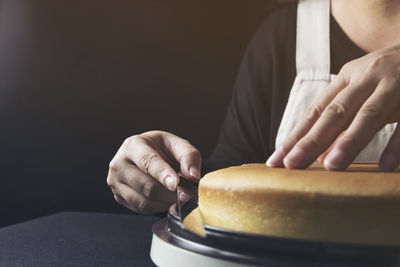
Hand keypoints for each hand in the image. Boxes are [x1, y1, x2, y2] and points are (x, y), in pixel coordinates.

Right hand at [107, 131, 200, 213]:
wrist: (147, 156)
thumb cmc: (162, 150)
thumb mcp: (178, 145)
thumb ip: (189, 157)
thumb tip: (193, 176)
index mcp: (133, 145)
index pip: (148, 161)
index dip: (163, 174)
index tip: (176, 183)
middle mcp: (119, 163)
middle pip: (147, 185)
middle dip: (171, 192)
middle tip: (187, 193)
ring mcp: (116, 182)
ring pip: (144, 201)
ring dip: (166, 202)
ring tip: (178, 195)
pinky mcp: (118, 197)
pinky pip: (141, 209)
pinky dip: (158, 207)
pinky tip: (166, 199)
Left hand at [267, 44, 399, 170]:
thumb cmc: (388, 76)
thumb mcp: (361, 90)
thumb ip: (341, 120)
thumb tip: (318, 156)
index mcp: (347, 78)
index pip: (315, 111)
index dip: (294, 137)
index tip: (276, 161)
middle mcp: (367, 78)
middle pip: (335, 112)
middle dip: (312, 140)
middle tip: (293, 164)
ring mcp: (395, 85)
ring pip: (368, 114)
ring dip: (349, 141)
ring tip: (331, 166)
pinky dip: (397, 144)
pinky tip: (385, 165)